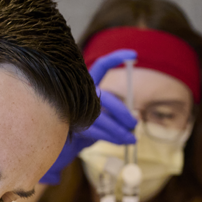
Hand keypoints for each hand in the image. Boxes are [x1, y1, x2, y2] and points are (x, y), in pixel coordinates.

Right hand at [40, 49, 137, 183]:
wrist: (64, 147)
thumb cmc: (86, 128)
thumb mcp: (104, 117)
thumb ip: (118, 114)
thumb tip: (137, 118)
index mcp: (87, 84)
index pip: (101, 66)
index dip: (116, 58)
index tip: (134, 55)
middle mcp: (79, 91)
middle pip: (107, 97)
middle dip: (123, 113)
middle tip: (135, 124)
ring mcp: (73, 108)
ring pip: (102, 117)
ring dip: (119, 130)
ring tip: (131, 139)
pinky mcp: (71, 125)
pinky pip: (96, 130)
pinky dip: (111, 137)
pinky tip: (120, 141)